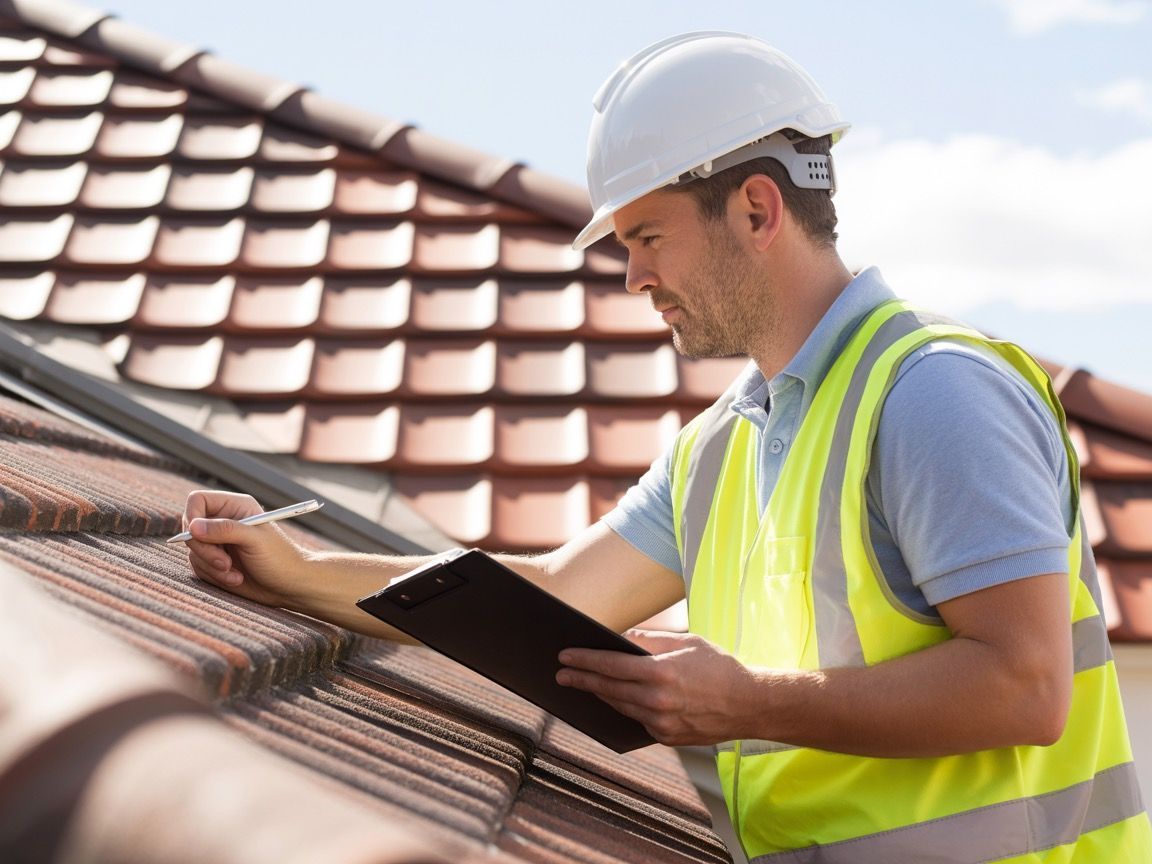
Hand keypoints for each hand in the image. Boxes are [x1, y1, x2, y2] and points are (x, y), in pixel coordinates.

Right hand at [180, 490, 311, 608]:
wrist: (289, 585)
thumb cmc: (279, 558)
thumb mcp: (254, 540)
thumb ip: (225, 530)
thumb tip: (193, 526)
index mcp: (235, 507)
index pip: (198, 501)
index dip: (192, 516)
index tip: (198, 535)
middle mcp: (223, 521)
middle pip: (190, 528)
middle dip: (205, 549)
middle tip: (225, 563)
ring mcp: (218, 542)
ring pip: (193, 550)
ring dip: (211, 566)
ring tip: (235, 573)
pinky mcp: (215, 561)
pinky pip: (197, 566)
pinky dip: (214, 576)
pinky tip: (235, 578)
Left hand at [556, 630, 756, 745]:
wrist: (749, 705)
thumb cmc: (719, 667)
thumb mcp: (687, 642)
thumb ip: (651, 641)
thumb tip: (620, 638)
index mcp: (662, 672)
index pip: (611, 665)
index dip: (584, 660)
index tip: (564, 656)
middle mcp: (658, 700)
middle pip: (608, 688)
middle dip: (581, 679)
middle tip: (560, 674)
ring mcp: (661, 723)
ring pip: (619, 706)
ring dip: (598, 694)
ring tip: (581, 684)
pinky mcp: (666, 737)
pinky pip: (636, 720)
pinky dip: (624, 707)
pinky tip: (610, 698)